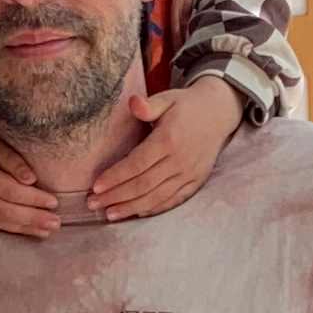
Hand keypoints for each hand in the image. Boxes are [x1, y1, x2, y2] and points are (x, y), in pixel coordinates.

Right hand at [0, 121, 59, 237]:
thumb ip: (11, 160)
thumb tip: (32, 180)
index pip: (10, 191)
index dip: (33, 199)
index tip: (54, 201)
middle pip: (5, 211)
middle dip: (32, 219)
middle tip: (55, 223)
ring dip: (24, 228)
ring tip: (46, 230)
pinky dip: (10, 228)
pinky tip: (27, 230)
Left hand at [88, 76, 242, 220]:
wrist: (219, 114)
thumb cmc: (186, 106)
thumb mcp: (167, 99)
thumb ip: (148, 105)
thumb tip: (133, 103)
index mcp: (168, 140)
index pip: (136, 164)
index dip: (115, 177)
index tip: (95, 187)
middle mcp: (179, 161)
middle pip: (143, 185)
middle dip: (116, 197)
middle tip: (93, 204)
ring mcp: (189, 174)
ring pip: (156, 197)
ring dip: (131, 208)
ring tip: (109, 214)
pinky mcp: (195, 182)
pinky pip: (172, 200)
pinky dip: (153, 208)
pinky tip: (136, 212)